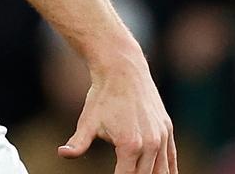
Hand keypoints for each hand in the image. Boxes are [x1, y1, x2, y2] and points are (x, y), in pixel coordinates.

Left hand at [58, 57, 176, 173]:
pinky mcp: (168, 130)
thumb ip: (78, 143)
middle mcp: (150, 144)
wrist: (123, 70)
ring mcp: (162, 137)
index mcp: (130, 145)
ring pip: (161, 171)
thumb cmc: (102, 97)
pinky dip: (169, 171)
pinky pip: (172, 159)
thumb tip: (62, 153)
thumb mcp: (87, 121)